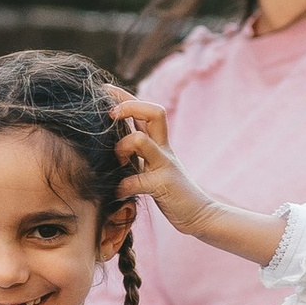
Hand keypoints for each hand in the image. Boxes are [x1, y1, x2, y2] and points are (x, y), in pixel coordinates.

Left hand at [109, 90, 288, 266]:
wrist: (200, 215)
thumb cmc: (172, 191)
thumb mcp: (155, 166)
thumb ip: (140, 151)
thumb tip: (113, 140)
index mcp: (161, 142)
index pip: (146, 109)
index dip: (125, 96)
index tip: (104, 89)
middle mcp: (164, 149)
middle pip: (154, 112)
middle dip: (129, 107)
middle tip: (111, 117)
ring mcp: (165, 165)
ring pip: (141, 140)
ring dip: (122, 147)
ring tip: (119, 162)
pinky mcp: (164, 186)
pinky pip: (138, 181)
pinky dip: (124, 186)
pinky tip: (119, 192)